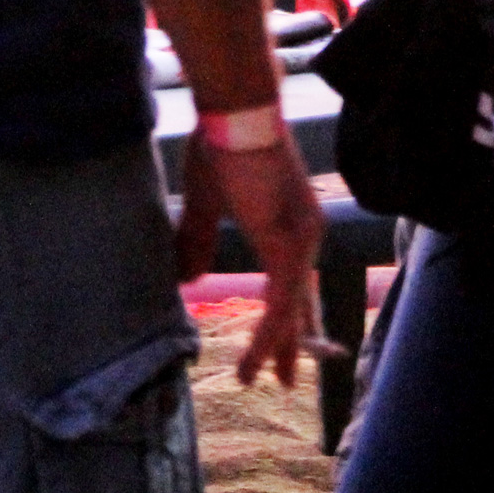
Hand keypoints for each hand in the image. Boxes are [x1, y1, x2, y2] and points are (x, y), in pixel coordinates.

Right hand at [175, 132, 326, 385]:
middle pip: (299, 298)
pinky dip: (267, 336)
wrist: (235, 111)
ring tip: (266, 380)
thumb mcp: (206, 203)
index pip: (292, 279)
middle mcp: (305, 232)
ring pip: (290, 307)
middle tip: (287, 378)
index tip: (286, 343)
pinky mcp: (289, 245)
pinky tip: (255, 362)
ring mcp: (302, 239)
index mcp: (288, 221)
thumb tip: (188, 281)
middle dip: (293, 340)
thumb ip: (198, 242)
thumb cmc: (220, 144)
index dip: (287, 314)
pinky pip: (280, 303)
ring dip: (277, 346)